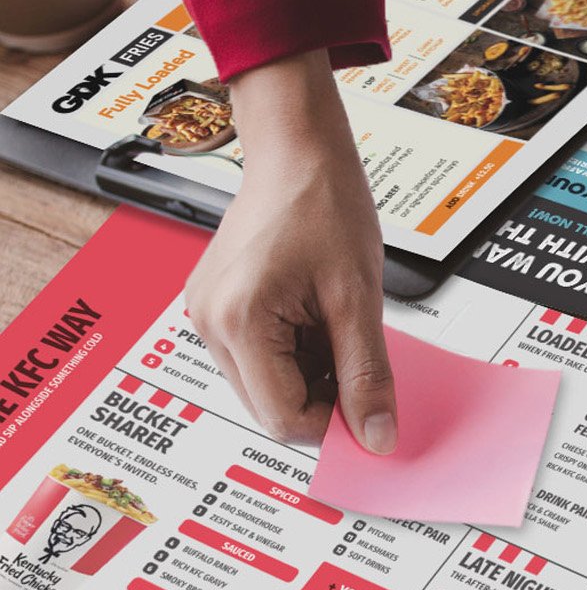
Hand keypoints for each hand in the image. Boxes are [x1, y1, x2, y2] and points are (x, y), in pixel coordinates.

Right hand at [183, 51, 395, 451]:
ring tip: (332, 323)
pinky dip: (295, 353)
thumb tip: (376, 436)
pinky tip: (315, 317)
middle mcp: (209, 323)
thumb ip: (368, 375)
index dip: (333, 421)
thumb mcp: (359, 300)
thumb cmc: (323, 204)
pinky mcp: (216, 307)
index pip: (283, 419)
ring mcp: (207, 315)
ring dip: (309, 374)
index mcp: (238, 321)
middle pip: (269, 408)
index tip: (368, 405)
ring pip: (265, 386)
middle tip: (355, 354)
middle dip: (320, 396)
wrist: (297, 152)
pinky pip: (259, 358)